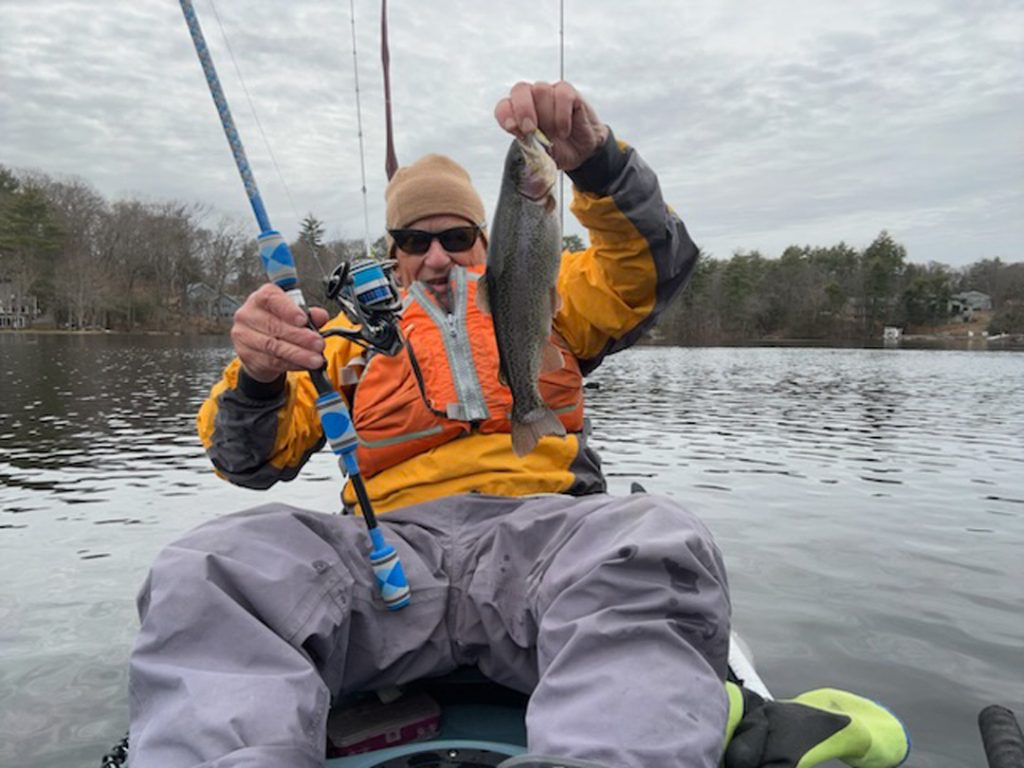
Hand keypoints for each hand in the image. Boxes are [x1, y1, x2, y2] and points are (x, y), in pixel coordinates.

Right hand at [230, 283, 329, 381]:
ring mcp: (244, 336)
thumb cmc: (278, 324)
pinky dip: (291, 364)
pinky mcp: (246, 355)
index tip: (303, 320)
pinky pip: (271, 361)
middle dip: (300, 337)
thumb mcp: (295, 315)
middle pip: (274, 326)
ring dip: (298, 354)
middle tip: (318, 344)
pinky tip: (303, 364)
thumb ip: (309, 314)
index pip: (271, 299)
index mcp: (261, 298)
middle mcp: (248, 314)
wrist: (258, 345)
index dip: (288, 310)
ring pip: (273, 346)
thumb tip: (321, 316)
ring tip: (315, 359)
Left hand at [494, 81, 608, 170]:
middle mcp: (532, 99)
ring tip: (556, 134)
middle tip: (530, 130)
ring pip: (541, 90)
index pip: (504, 106)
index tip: (512, 128)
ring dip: (547, 116)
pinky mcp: (569, 93)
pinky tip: (564, 130)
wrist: (581, 153)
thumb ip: (528, 146)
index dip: (505, 114)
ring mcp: (550, 93)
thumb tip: (521, 138)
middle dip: (523, 109)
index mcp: (519, 114)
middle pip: (520, 89)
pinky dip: (562, 115)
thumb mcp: (539, 155)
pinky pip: (562, 95)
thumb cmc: (557, 150)